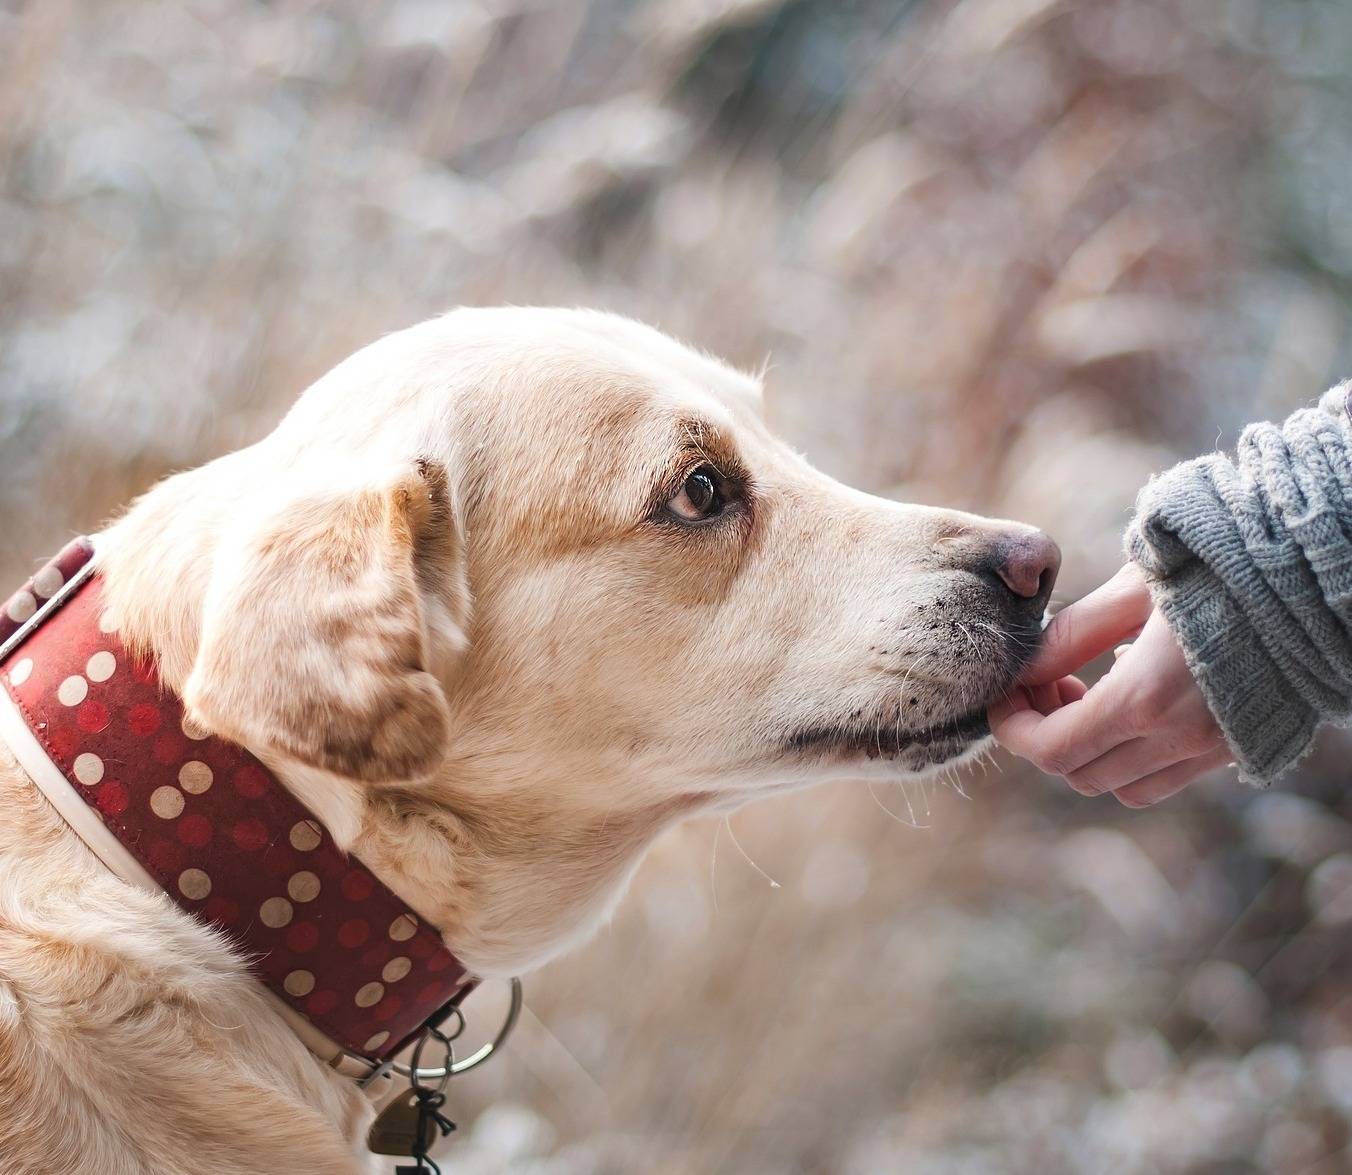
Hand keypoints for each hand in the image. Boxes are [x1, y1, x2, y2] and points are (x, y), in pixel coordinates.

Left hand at [988, 564, 1232, 805]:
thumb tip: (1025, 668)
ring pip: (1121, 786)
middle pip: (1078, 774)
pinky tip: (1134, 698)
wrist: (1315, 577)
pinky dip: (1132, 755)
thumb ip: (1073, 634)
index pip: (1051, 749)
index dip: (1012, 728)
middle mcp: (1180, 739)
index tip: (1003, 694)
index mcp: (1146, 698)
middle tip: (1045, 683)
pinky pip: (1165, 778)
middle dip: (1045, 735)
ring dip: (1088, 751)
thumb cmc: (1220, 567)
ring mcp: (1213, 750)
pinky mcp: (1237, 748)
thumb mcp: (1135, 587)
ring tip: (1086, 691)